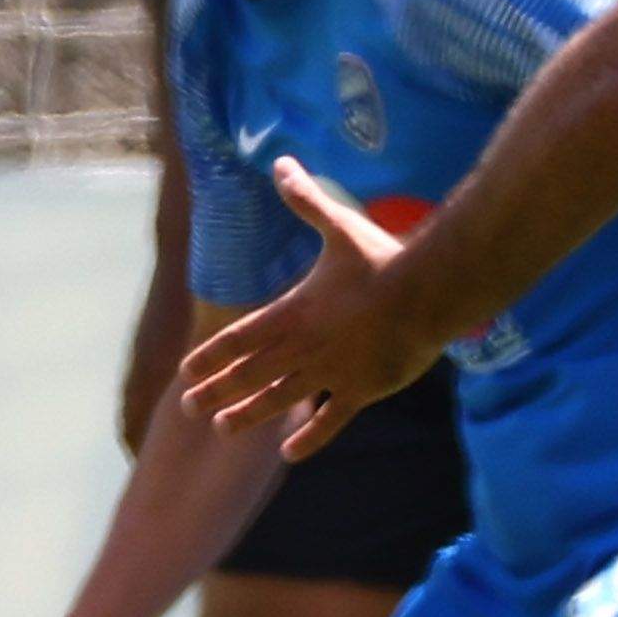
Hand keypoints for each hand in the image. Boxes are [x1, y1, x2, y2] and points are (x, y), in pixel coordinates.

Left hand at [177, 160, 439, 458]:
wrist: (431, 290)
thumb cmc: (384, 258)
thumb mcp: (340, 227)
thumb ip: (306, 201)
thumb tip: (281, 162)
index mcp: (294, 311)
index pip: (239, 338)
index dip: (211, 356)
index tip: (186, 370)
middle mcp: (305, 346)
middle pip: (251, 374)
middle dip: (217, 391)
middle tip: (188, 408)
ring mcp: (332, 372)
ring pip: (281, 399)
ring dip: (249, 415)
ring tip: (223, 428)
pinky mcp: (362, 390)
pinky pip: (331, 421)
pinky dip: (310, 437)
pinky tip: (289, 453)